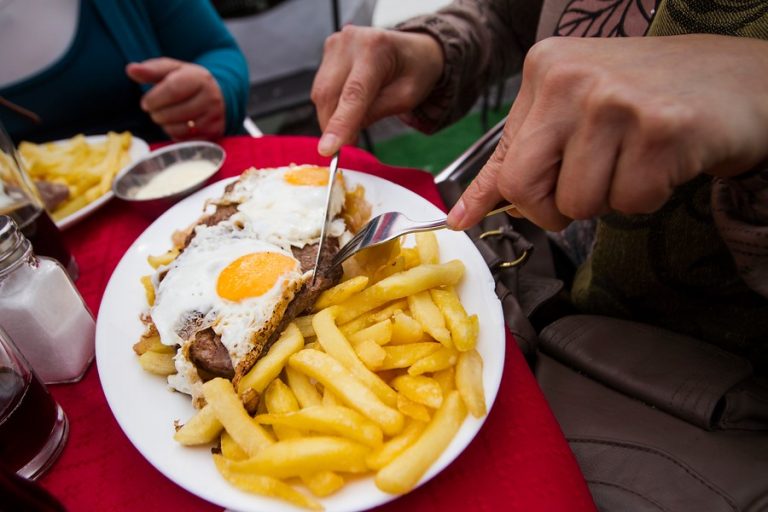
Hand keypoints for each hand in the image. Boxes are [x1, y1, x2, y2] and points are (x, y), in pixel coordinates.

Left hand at [126, 58, 225, 140]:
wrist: (219, 96)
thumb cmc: (189, 82)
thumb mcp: (172, 71)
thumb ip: (151, 70)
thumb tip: (131, 69)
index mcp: (200, 79)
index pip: (172, 90)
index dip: (154, 99)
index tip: (145, 103)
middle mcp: (211, 98)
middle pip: (174, 113)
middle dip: (157, 114)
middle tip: (156, 110)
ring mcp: (214, 118)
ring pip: (178, 129)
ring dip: (165, 125)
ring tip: (167, 117)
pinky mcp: (213, 134)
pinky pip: (186, 140)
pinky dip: (176, 135)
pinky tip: (177, 125)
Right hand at [312, 25, 443, 155]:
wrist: (413, 49)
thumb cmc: (414, 72)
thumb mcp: (405, 98)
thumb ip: (374, 114)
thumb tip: (344, 135)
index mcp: (375, 49)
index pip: (353, 93)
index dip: (339, 124)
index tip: (328, 150)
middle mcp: (350, 41)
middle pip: (329, 94)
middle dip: (333, 126)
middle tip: (348, 145)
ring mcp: (336, 44)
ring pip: (321, 94)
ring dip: (331, 116)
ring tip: (352, 122)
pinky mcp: (328, 51)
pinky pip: (321, 88)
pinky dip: (332, 105)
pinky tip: (348, 106)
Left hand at [447, 35, 767, 230]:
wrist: (742, 81)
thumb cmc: (649, 99)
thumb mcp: (573, 112)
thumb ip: (519, 158)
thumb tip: (462, 215)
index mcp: (545, 70)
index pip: (504, 162)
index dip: (502, 199)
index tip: (464, 220)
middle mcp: (572, 78)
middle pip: (526, 189)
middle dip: (555, 208)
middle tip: (591, 187)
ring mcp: (615, 100)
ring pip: (580, 204)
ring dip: (611, 198)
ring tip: (635, 159)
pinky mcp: (661, 127)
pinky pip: (631, 202)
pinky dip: (648, 196)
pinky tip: (664, 160)